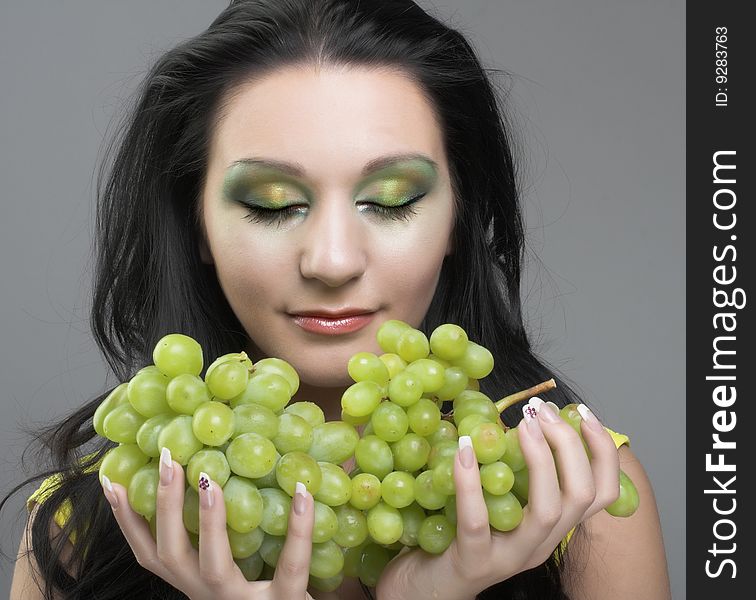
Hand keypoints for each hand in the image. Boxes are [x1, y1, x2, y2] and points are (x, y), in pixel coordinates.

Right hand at [100, 449, 315, 599]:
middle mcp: (207, 593)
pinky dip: (299, 530)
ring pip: (215, 566)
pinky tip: (302, 493)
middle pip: (171, 555)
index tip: (111, 481)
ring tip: (208, 479)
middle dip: (162, 507)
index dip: (127, 520)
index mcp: (194, 582)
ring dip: (208, 521)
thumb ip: (220, 534)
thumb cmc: (265, 591)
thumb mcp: (232, 567)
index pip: (149, 553)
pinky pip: (291, 567)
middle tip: (166, 460)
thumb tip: (212, 471)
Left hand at [375, 402, 620, 599]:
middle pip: (581, 496)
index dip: (602, 451)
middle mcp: (542, 543)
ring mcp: (510, 556)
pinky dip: (472, 481)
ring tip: (522, 425)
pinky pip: (477, 521)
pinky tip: (466, 449)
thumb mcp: (500, 499)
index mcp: (553, 527)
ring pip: (547, 511)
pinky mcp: (473, 562)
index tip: (582, 411)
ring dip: (540, 461)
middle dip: (569, 446)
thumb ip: (516, 469)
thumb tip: (523, 414)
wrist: (427, 587)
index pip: (601, 493)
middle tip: (542, 412)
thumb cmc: (462, 534)